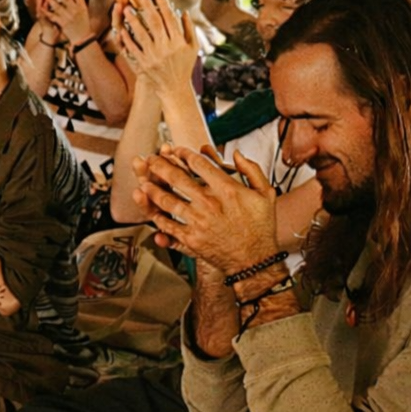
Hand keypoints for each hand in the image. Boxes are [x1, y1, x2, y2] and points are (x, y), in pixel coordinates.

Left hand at [43, 0, 97, 47]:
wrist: (83, 40)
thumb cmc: (84, 26)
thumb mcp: (85, 13)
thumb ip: (80, 4)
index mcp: (83, 7)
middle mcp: (76, 11)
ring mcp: (69, 17)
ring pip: (58, 5)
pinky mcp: (63, 23)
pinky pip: (53, 16)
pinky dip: (47, 12)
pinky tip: (42, 8)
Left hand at [117, 0, 197, 93]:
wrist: (174, 89)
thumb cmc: (184, 66)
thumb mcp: (193, 48)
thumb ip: (189, 29)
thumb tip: (183, 11)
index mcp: (179, 42)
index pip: (170, 19)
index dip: (163, 4)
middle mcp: (166, 48)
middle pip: (154, 22)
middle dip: (146, 6)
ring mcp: (154, 56)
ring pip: (142, 34)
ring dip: (133, 20)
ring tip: (126, 8)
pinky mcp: (144, 64)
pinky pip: (134, 49)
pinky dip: (127, 39)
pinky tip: (121, 29)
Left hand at [132, 145, 277, 273]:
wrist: (255, 260)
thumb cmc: (261, 228)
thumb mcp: (265, 194)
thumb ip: (251, 170)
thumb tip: (237, 154)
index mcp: (227, 190)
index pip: (199, 164)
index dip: (184, 154)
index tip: (176, 151)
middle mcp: (210, 203)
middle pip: (177, 178)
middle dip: (160, 165)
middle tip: (152, 159)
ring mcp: (198, 222)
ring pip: (168, 200)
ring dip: (153, 188)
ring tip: (144, 182)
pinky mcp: (191, 239)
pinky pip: (168, 225)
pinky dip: (158, 216)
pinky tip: (152, 210)